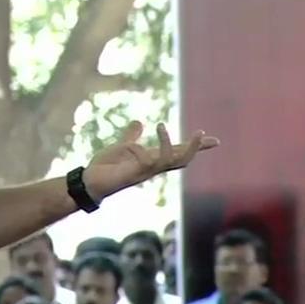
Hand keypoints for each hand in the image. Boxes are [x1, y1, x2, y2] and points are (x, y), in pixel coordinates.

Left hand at [83, 120, 219, 200]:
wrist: (90, 181)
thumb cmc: (106, 167)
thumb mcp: (121, 147)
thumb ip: (132, 137)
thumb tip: (139, 122)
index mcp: (152, 159)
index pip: (179, 151)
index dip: (196, 146)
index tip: (215, 140)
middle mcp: (153, 167)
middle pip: (183, 159)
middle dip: (196, 148)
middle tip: (204, 134)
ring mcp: (145, 171)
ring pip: (170, 161)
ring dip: (170, 144)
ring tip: (162, 125)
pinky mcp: (135, 174)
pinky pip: (146, 161)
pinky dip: (140, 150)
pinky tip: (131, 146)